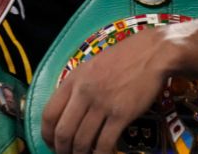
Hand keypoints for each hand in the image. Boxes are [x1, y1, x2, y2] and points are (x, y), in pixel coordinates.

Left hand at [42, 29, 165, 153]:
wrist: (151, 52)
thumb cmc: (122, 58)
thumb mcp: (91, 67)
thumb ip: (77, 87)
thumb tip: (68, 111)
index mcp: (73, 80)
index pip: (49, 114)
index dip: (46, 134)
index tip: (51, 143)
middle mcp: (84, 93)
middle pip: (63, 132)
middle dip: (62, 150)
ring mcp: (102, 104)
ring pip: (82, 141)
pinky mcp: (121, 114)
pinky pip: (105, 143)